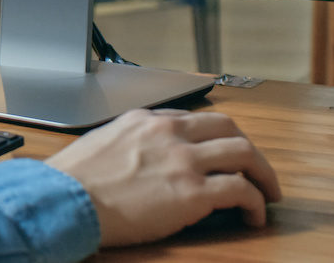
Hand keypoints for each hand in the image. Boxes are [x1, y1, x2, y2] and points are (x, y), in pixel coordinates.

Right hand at [46, 108, 281, 246]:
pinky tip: (254, 215)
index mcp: (146, 120)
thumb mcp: (103, 142)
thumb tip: (142, 156)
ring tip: (268, 193)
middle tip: (258, 170)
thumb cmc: (74, 180)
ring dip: (263, 174)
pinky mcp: (193, 192)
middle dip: (249, 150)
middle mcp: (170, 133)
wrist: (66, 199)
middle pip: (229, 128)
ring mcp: (183, 160)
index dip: (216, 137)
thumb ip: (131, 141)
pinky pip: (240, 191)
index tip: (222, 153)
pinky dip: (255, 203)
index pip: (195, 119)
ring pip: (244, 153)